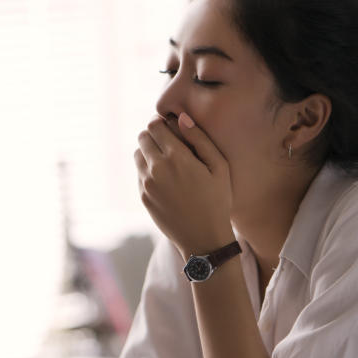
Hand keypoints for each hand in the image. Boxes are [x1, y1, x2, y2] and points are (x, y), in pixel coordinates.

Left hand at [134, 113, 234, 256]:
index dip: (162, 122)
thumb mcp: (219, 167)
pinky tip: (166, 179)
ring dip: (148, 152)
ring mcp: (147, 184)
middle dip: (154, 135)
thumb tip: (181, 118)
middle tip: (168, 142)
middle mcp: (157, 169)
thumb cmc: (218, 200)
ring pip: (137, 155)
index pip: (155, 126)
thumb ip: (200, 139)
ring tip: (167, 160)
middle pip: (142, 137)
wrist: (204, 239)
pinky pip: (139, 173)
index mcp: (177, 157)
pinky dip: (148, 170)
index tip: (171, 127)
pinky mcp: (143, 197)